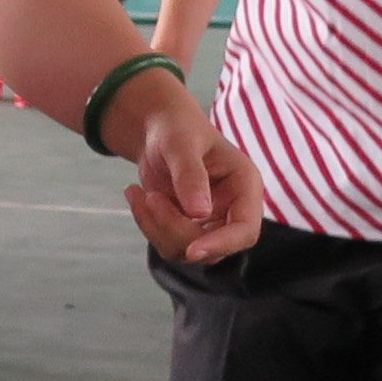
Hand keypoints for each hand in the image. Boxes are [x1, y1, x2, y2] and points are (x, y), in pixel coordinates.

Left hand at [121, 96, 265, 264]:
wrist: (159, 131)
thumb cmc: (177, 129)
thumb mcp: (181, 143)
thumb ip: (190, 174)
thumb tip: (199, 212)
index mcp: (244, 186)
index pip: (245, 230)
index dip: (222, 244)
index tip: (191, 251)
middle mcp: (233, 210)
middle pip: (213, 247)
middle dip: (175, 229)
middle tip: (149, 198)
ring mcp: (211, 223)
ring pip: (186, 251)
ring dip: (156, 227)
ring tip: (138, 193)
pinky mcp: (189, 230)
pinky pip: (168, 245)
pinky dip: (148, 225)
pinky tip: (137, 197)